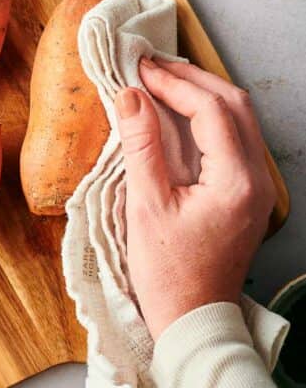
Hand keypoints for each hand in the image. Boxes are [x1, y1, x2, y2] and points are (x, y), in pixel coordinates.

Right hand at [114, 58, 275, 340]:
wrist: (193, 320)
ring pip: (239, 119)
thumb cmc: (168, 273)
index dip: (174, 84)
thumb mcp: (146, 207)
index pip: (211, 110)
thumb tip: (130, 96)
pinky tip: (180, 114)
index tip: (140, 71)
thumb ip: (141, 146)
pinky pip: (235, 138)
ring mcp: (256, 186)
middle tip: (152, 68)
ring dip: (203, 94)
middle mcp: (256, 179)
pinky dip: (209, 116)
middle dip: (193, 79)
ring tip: (163, 82)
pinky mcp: (247, 193)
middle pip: (235, 105)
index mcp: (236, 181)